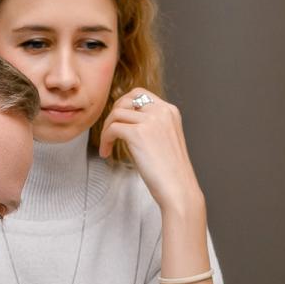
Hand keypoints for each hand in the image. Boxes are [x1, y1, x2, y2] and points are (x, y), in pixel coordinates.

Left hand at [98, 88, 202, 213]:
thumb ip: (152, 125)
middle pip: (126, 99)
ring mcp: (151, 121)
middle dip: (114, 113)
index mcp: (170, 111)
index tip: (119, 121)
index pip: (140, 94)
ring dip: (107, 129)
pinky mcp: (138, 133)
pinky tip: (107, 153)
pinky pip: (112, 128)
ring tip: (108, 146)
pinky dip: (105, 140)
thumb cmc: (172, 173)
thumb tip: (128, 120)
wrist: (179, 189)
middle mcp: (162, 111)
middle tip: (110, 132)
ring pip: (116, 113)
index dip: (124, 105)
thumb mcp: (166, 139)